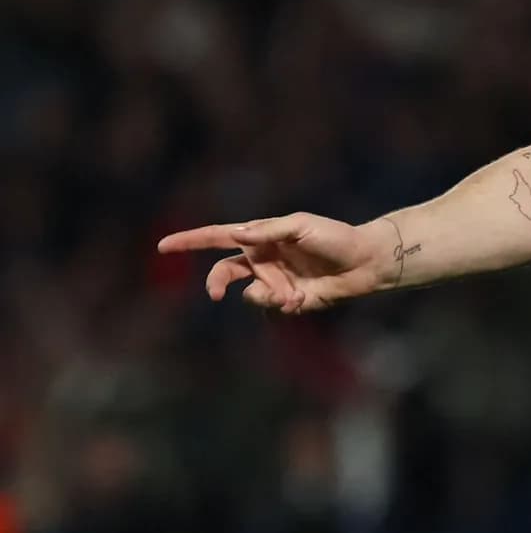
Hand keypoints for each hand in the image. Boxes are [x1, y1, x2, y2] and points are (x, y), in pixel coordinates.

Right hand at [157, 213, 390, 314]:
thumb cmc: (335, 237)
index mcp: (262, 237)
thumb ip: (269, 231)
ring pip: (249, 293)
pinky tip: (301, 297)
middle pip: (223, 273)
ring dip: (267, 293)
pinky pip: (270, 306)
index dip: (190, 241)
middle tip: (217, 294)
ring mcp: (273, 281)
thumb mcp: (302, 226)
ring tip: (292, 291)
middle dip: (217, 284)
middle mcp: (263, 259)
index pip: (219, 237)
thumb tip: (238, 234)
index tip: (163, 246)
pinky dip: (282, 303)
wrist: (364, 263)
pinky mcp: (287, 300)